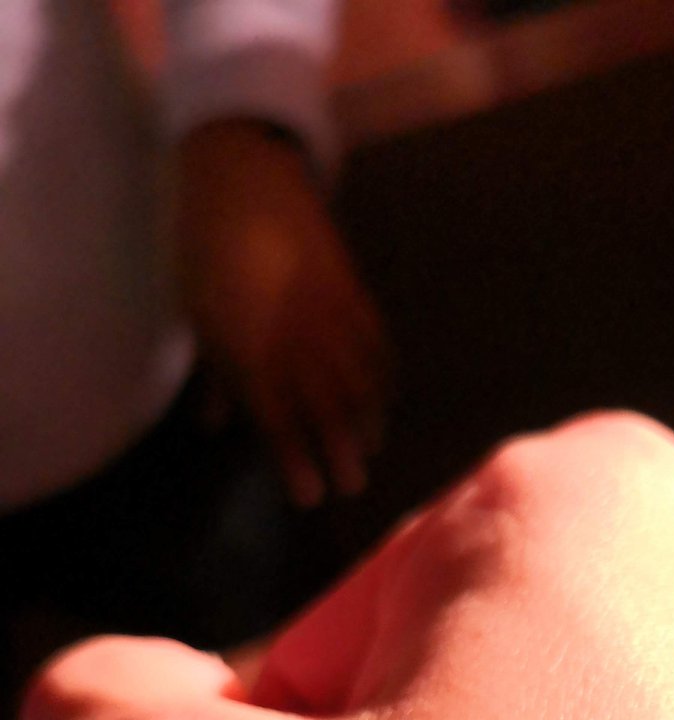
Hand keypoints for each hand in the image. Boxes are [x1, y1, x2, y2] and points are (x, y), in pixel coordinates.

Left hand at [175, 119, 387, 507]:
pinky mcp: (353, 292)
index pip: (280, 421)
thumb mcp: (200, 315)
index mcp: (253, 350)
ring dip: (366, 422)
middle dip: (340, 454)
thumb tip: (216, 426)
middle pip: (328, 411)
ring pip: (359, 383)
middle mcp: (298, 341)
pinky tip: (382, 400)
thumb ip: (217, 376)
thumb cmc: (208, 250)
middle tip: (352, 488)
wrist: (244, 178)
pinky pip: (377, 347)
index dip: (296, 463)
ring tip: (369, 450)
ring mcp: (331, 316)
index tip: (309, 497)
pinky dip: (382, 379)